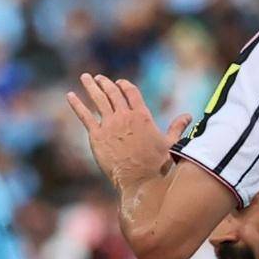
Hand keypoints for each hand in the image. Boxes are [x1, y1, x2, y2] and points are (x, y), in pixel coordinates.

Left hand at [67, 74, 178, 192]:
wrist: (140, 180)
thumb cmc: (157, 164)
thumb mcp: (170, 143)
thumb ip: (177, 127)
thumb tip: (188, 115)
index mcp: (142, 115)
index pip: (131, 93)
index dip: (124, 85)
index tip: (119, 82)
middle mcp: (125, 116)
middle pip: (113, 93)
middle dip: (105, 83)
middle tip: (98, 78)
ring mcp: (110, 125)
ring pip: (98, 100)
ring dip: (91, 86)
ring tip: (85, 77)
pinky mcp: (97, 136)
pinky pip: (85, 116)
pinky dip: (77, 104)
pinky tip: (70, 96)